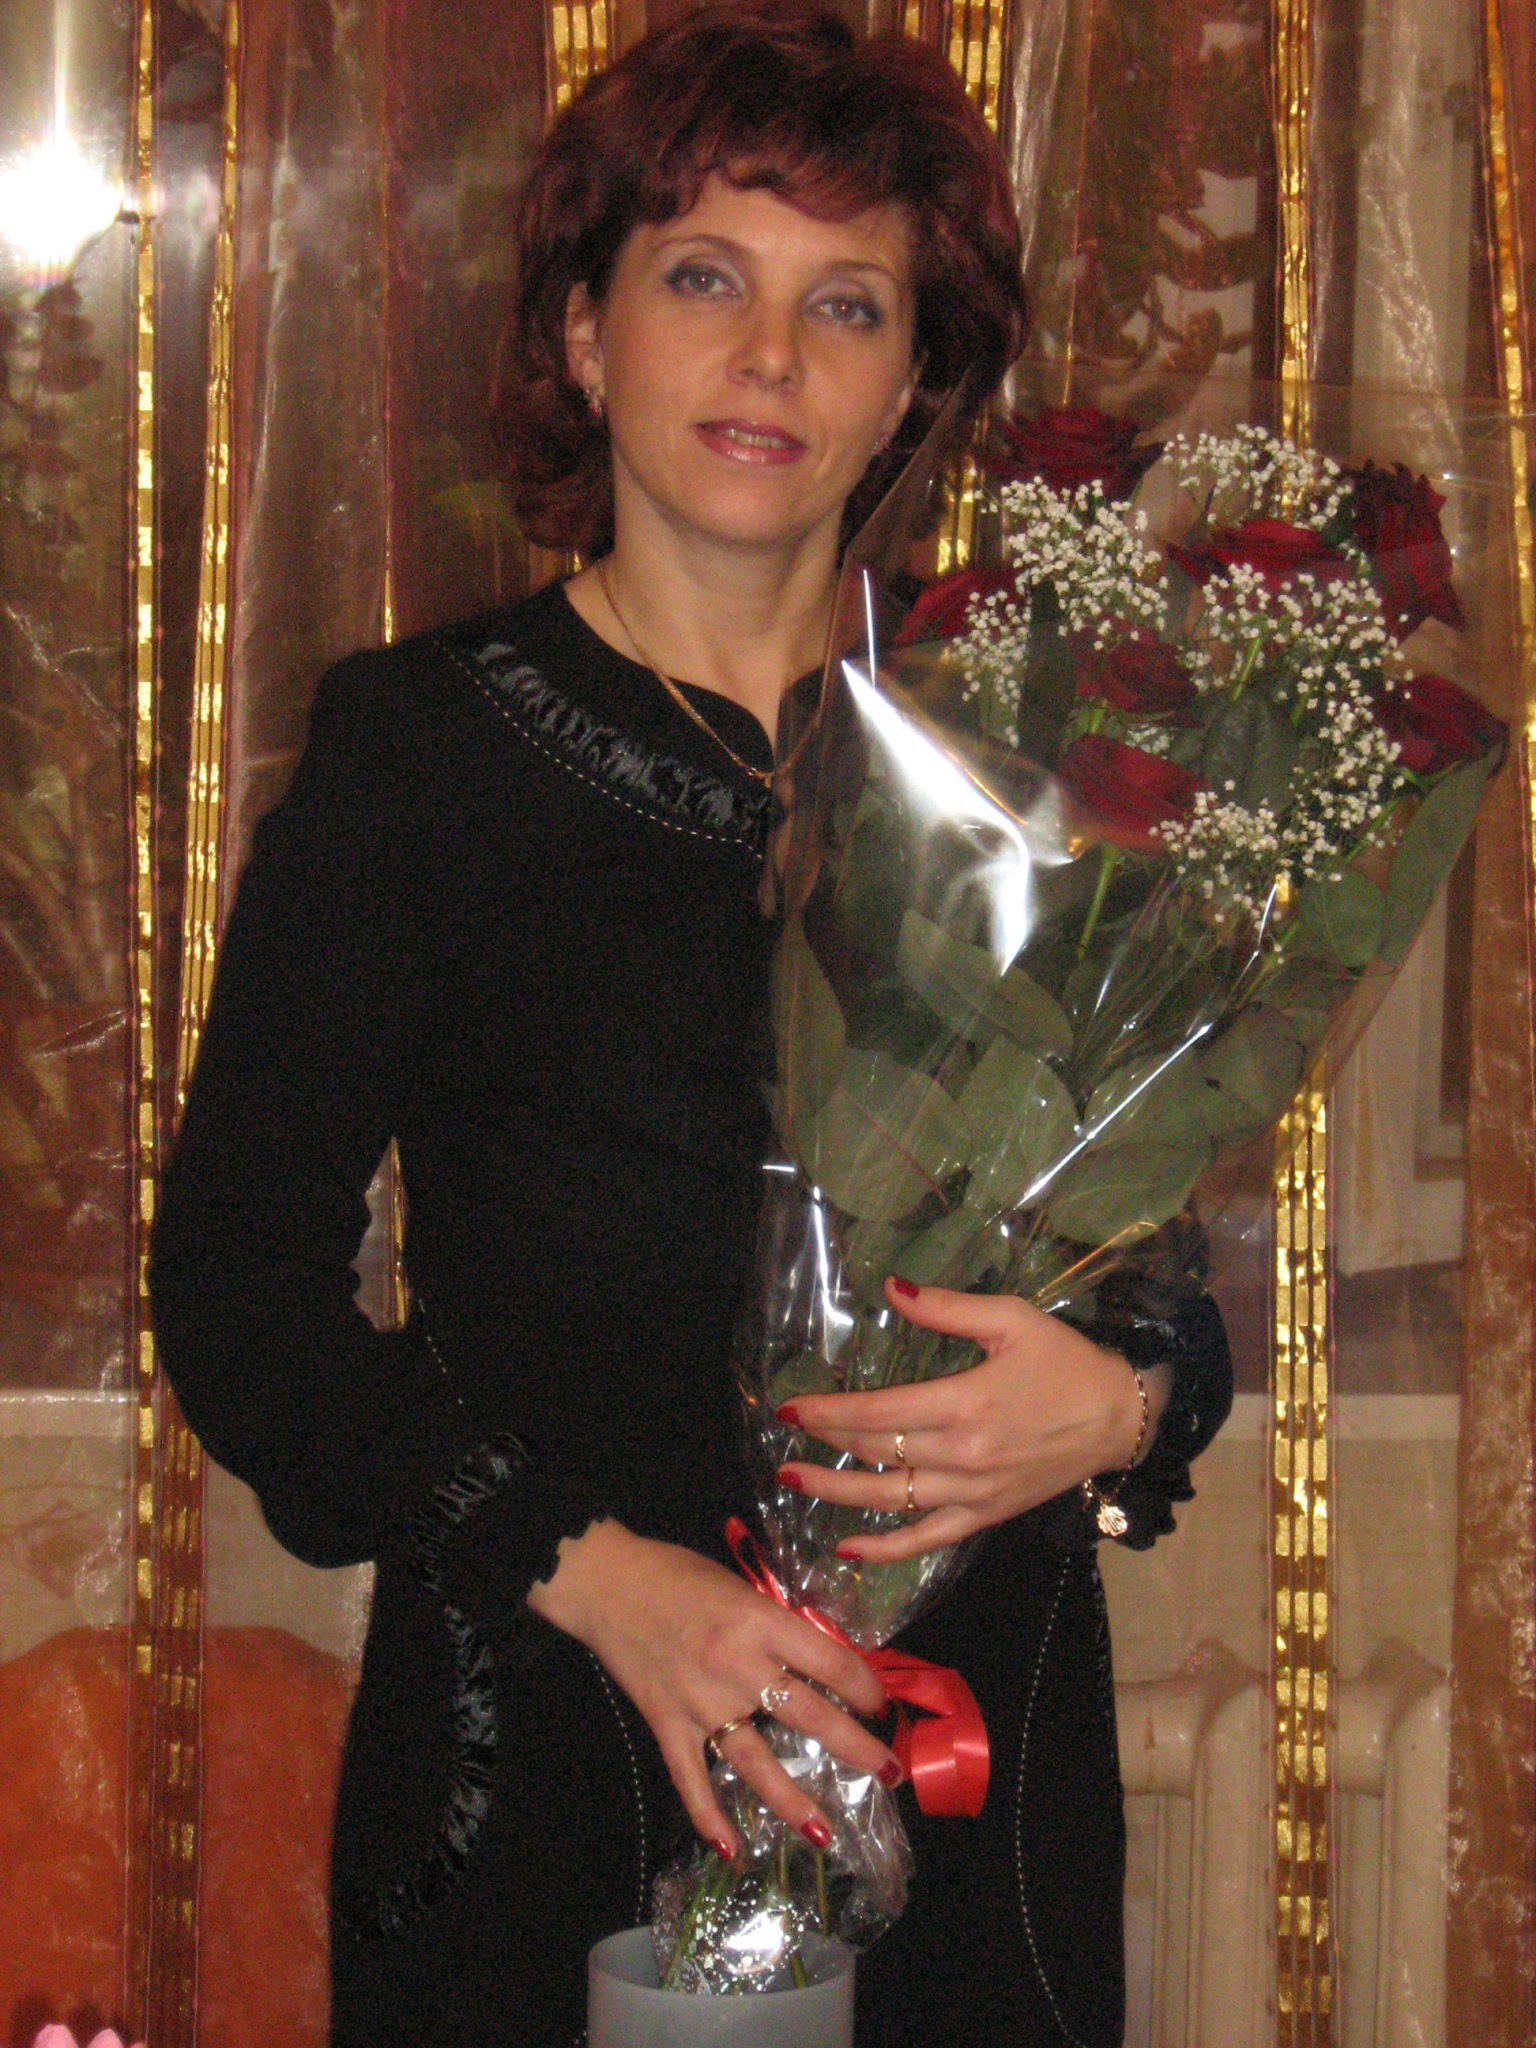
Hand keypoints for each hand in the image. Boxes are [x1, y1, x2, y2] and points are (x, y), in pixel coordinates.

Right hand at [527, 1520, 896, 1859]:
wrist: (605, 1581)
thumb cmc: (676, 1574)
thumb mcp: (740, 1587)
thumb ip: (775, 1626)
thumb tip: (819, 1662)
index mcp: (759, 1622)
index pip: (830, 1662)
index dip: (865, 1686)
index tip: (880, 1704)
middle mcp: (737, 1666)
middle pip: (810, 1715)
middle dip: (856, 1748)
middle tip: (889, 1772)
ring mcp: (701, 1701)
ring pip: (756, 1760)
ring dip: (794, 1801)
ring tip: (825, 1832)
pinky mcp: (667, 1723)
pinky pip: (692, 1779)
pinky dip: (710, 1817)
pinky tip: (732, 1850)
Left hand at [775, 1279, 1168, 1563]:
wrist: (1120, 1418)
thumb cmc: (1065, 1362)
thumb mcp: (1011, 1319)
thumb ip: (947, 1307)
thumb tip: (892, 1288)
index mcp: (965, 1403)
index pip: (879, 1413)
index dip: (829, 1412)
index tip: (789, 1409)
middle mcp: (962, 1455)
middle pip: (877, 1452)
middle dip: (826, 1444)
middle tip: (785, 1437)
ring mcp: (972, 1492)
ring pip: (890, 1499)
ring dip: (837, 1494)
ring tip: (793, 1482)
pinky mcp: (985, 1515)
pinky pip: (927, 1540)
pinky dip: (886, 1550)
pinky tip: (847, 1550)